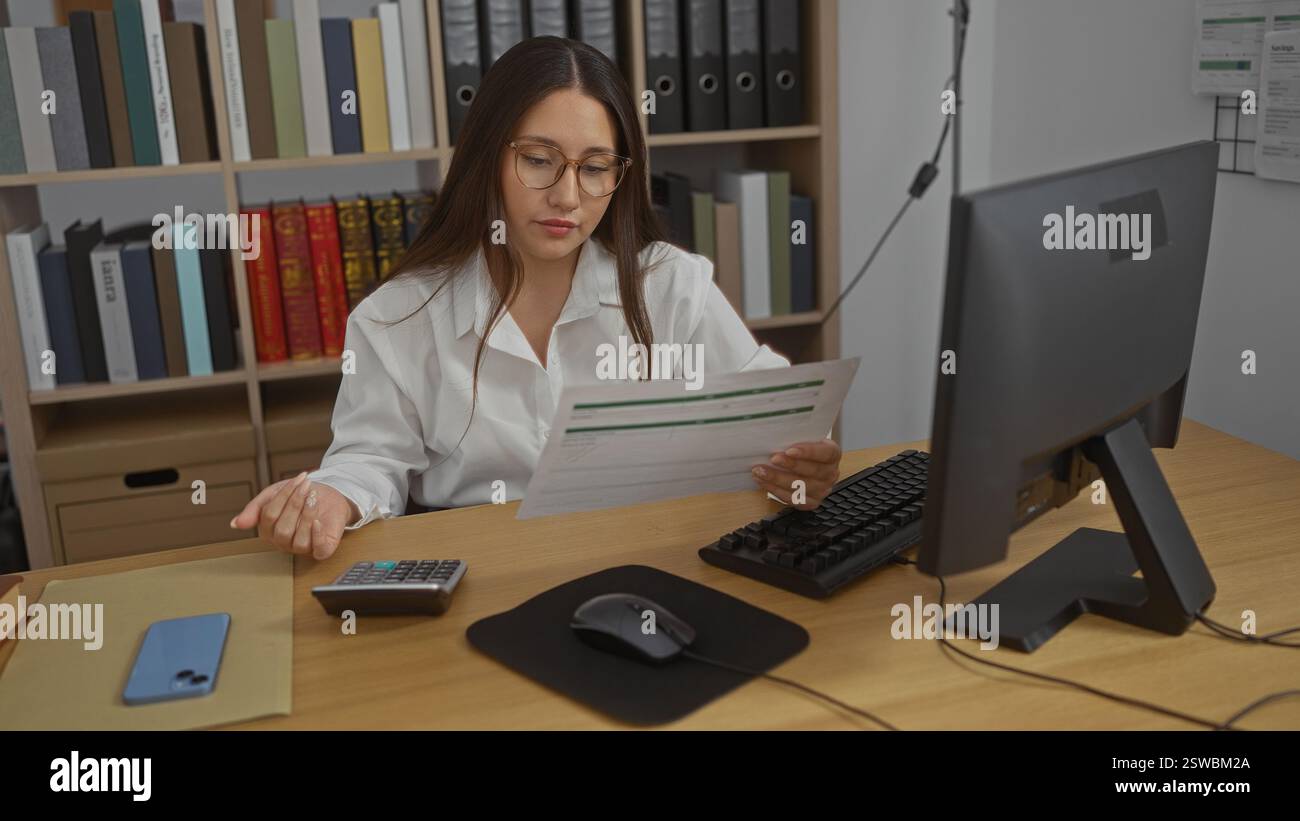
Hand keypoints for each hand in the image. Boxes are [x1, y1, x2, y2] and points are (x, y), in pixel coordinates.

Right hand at [229, 472, 357, 559]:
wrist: (328, 494)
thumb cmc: (299, 496)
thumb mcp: (273, 494)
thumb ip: (254, 508)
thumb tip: (235, 524)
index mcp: (268, 530)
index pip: (269, 516)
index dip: (283, 496)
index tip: (298, 479)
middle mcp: (283, 542)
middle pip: (283, 529)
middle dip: (295, 504)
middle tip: (306, 487)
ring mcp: (302, 548)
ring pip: (299, 540)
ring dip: (308, 515)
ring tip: (314, 498)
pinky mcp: (322, 550)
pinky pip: (319, 551)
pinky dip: (317, 537)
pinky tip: (318, 521)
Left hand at [751, 439, 841, 509]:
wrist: (806, 463)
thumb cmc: (803, 449)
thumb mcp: (805, 439)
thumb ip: (796, 437)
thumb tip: (776, 434)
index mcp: (833, 455)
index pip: (825, 453)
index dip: (808, 452)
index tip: (790, 450)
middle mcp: (830, 474)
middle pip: (812, 471)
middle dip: (790, 465)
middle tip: (773, 459)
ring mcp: (822, 490)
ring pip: (800, 487)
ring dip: (777, 479)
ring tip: (760, 471)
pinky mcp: (811, 502)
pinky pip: (793, 499)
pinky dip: (775, 490)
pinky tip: (764, 482)